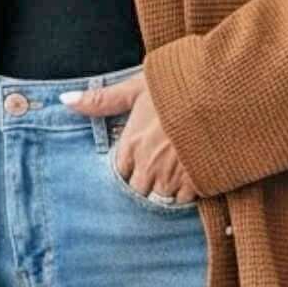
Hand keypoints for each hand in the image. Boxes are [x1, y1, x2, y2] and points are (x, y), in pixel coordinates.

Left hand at [60, 74, 198, 204]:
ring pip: (160, 196)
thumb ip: (102, 99)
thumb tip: (65, 99)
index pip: (119, 171)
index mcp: (131, 143)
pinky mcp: (197, 183)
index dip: (130, 164)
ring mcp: (173, 177)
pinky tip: (192, 173)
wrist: (222, 92)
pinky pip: (184, 201)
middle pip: (138, 188)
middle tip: (160, 162)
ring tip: (177, 167)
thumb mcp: (137, 87)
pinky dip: (186, 192)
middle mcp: (147, 165)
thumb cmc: (178, 85)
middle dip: (146, 179)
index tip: (141, 154)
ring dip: (166, 187)